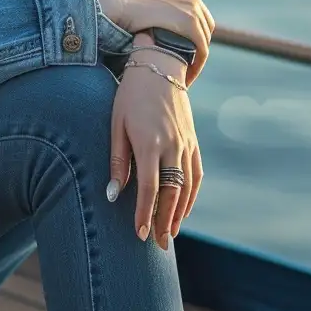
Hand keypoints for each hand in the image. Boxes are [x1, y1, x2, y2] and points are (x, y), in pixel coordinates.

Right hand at [92, 0, 213, 81]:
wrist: (116, 6)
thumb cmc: (127, 12)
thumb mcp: (154, 11)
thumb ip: (168, 18)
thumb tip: (172, 35)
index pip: (201, 22)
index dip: (196, 44)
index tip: (185, 61)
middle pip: (205, 32)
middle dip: (197, 53)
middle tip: (184, 73)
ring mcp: (193, 8)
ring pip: (203, 43)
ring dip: (196, 63)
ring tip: (182, 79)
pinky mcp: (190, 22)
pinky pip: (201, 49)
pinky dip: (195, 66)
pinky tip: (183, 78)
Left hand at [110, 57, 203, 248]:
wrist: (160, 66)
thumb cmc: (130, 96)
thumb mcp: (116, 125)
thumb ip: (118, 161)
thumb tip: (114, 195)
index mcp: (149, 143)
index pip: (149, 188)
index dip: (145, 214)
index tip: (140, 234)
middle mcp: (172, 146)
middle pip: (171, 193)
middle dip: (164, 221)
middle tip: (157, 244)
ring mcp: (186, 144)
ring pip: (187, 187)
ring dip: (180, 213)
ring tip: (170, 233)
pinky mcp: (193, 141)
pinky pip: (196, 175)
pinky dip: (191, 195)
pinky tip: (184, 209)